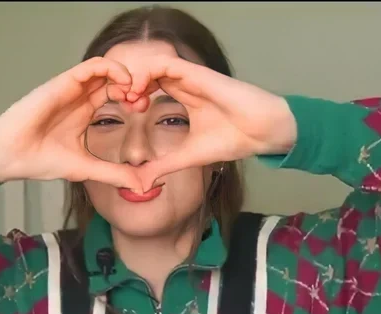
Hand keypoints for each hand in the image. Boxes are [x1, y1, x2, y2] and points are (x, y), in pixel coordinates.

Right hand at [0, 57, 142, 190]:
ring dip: (124, 76)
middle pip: (112, 80)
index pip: (113, 95)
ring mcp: (71, 89)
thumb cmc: (42, 160)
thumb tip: (140, 187)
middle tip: (143, 101)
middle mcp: (79, 98)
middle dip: (133, 87)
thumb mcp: (87, 168)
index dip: (132, 99)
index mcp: (84, 113)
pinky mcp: (62, 83)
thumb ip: (113, 174)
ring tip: (135, 92)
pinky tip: (124, 83)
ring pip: (104, 69)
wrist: (13, 156)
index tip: (144, 111)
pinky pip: (90, 67)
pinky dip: (110, 69)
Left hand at [127, 56, 297, 190]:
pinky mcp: (199, 74)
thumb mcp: (187, 156)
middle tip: (120, 101)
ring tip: (127, 97)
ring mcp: (192, 77)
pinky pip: (168, 64)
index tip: (125, 110)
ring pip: (155, 65)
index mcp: (185, 97)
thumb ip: (164, 166)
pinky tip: (138, 90)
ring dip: (136, 77)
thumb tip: (142, 183)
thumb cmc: (232, 140)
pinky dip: (149, 73)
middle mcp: (187, 84)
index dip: (134, 94)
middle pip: (150, 73)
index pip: (152, 86)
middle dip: (130, 85)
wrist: (260, 133)